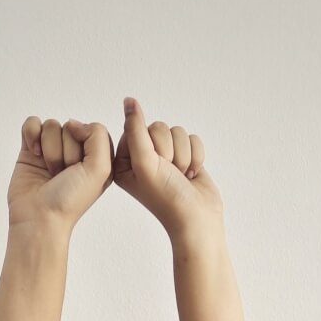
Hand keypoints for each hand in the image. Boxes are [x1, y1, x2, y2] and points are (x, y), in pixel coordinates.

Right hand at [7, 115, 113, 233]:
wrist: (39, 216)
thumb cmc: (70, 201)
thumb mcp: (101, 169)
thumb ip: (98, 136)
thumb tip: (72, 123)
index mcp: (96, 158)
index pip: (94, 129)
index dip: (85, 144)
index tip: (81, 168)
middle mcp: (75, 152)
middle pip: (71, 126)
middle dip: (66, 150)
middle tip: (63, 174)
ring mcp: (52, 149)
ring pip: (51, 125)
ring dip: (50, 149)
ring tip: (50, 171)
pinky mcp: (31, 148)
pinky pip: (32, 123)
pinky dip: (32, 135)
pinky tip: (34, 154)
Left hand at [113, 97, 223, 248]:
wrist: (196, 219)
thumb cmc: (167, 198)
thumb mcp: (145, 162)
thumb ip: (135, 129)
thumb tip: (129, 100)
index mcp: (124, 160)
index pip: (136, 128)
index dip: (150, 144)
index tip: (153, 167)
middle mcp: (143, 157)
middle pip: (159, 127)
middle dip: (169, 150)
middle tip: (169, 173)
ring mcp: (165, 157)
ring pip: (177, 131)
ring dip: (183, 154)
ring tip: (181, 176)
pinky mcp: (184, 156)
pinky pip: (192, 137)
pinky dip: (196, 156)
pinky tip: (191, 175)